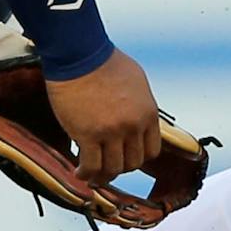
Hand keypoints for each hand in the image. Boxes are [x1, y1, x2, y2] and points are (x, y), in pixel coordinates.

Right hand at [45, 50, 162, 181]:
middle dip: (120, 167)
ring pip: (112, 169)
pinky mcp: (88, 135)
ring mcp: (111, 132)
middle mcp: (133, 126)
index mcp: (148, 113)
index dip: (138, 158)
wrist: (80, 54)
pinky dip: (86, 174)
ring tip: (92, 174)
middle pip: (132, 163)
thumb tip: (139, 118)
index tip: (127, 157)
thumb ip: (140, 105)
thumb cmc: (104, 62)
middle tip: (108, 167)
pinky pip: (91, 166)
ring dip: (102, 175)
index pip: (151, 151)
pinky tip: (79, 172)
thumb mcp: (137, 82)